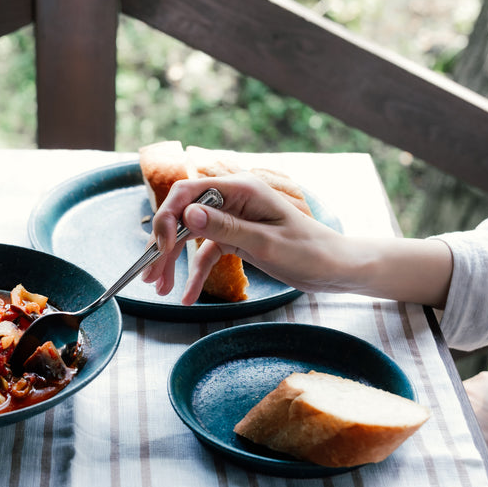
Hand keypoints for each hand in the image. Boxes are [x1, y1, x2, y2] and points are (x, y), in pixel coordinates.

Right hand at [142, 174, 350, 304]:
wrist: (337, 269)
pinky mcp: (235, 238)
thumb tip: (187, 215)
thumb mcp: (266, 244)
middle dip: (163, 246)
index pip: (188, 192)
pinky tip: (186, 297)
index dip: (168, 217)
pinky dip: (195, 275)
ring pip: (190, 237)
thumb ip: (226, 228)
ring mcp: (232, 219)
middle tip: (150, 277)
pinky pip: (206, 254)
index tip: (161, 248)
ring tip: (158, 288)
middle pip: (184, 216)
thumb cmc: (311, 253)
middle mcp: (232, 200)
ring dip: (172, 262)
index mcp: (241, 190)